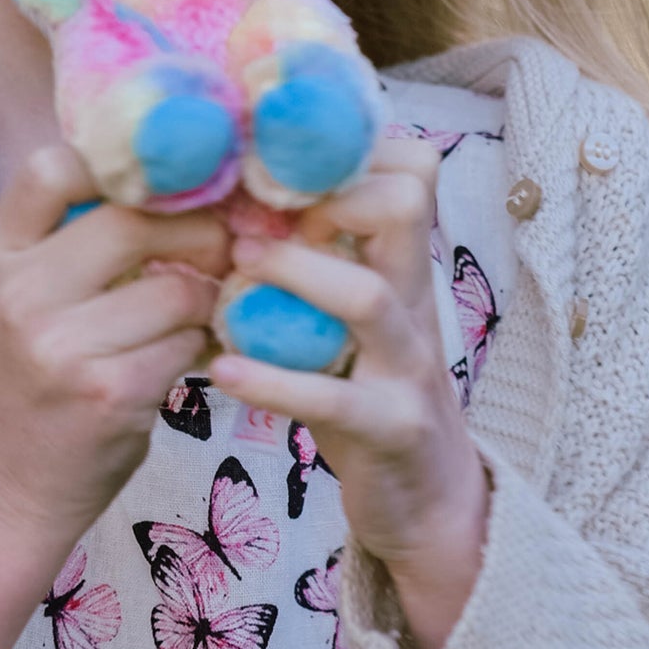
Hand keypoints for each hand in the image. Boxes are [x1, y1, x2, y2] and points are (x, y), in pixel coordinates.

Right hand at [0, 145, 229, 648]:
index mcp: (1, 254)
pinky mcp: (109, 393)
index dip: (123, 163)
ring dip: (213, 296)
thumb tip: (196, 179)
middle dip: (198, 230)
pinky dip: (211, 345)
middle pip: (135, 220)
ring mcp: (61, 345)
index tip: (170, 181)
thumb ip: (82, 240)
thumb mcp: (32, 296)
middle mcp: (21, 293)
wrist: (9, 486)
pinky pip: (191, 343)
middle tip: (226, 245)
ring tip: (214, 308)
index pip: (55, 169)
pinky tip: (208, 353)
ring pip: (179, 287)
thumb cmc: (38, 380)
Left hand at [207, 138, 487, 648]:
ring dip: (294, 274)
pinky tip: (222, 371)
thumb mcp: (349, 316)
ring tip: (234, 272)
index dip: (344, 149)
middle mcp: (413, 302)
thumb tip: (235, 195)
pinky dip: (273, 381)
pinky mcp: (390, 428)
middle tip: (251, 208)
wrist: (426, 500)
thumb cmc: (366, 391)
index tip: (269, 158)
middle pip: (403, 204)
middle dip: (326, 191)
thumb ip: (315, 258)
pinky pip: (333, 397)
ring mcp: (408, 366)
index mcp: (402, 265)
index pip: (408, 168)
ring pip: (369, 296)